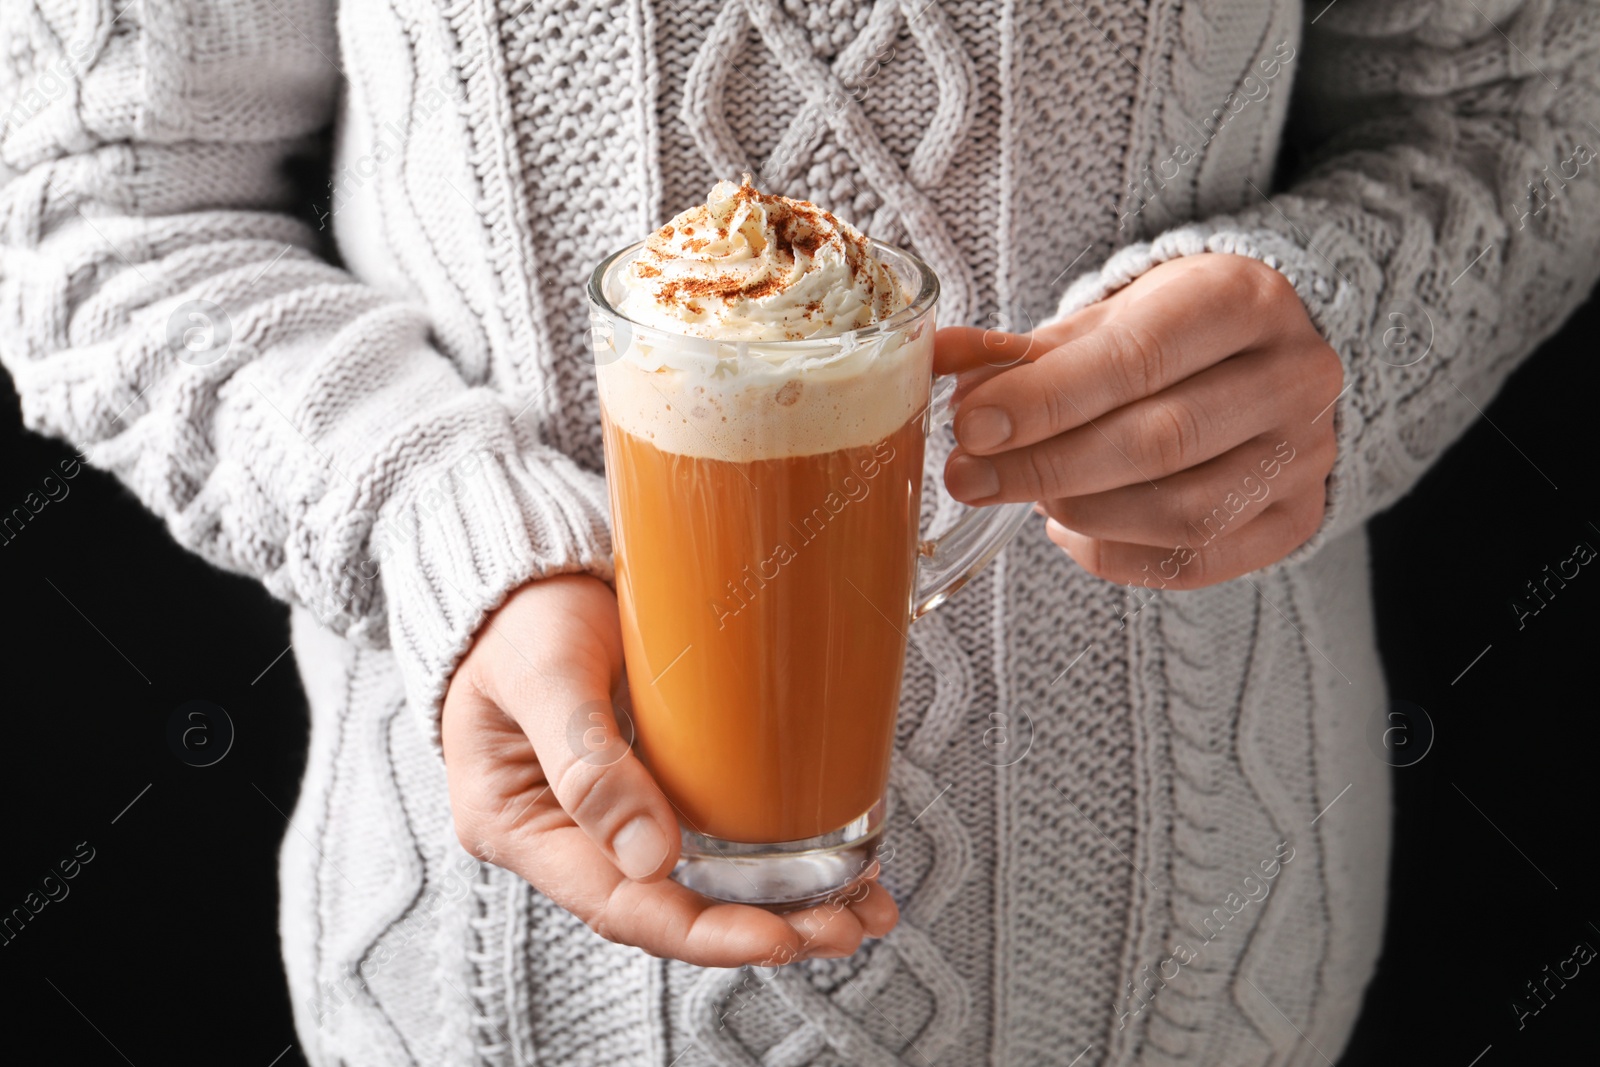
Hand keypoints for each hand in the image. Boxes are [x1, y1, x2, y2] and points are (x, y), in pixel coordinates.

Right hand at [441, 574, 898, 965]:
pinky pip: (718, 842)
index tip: (779, 937)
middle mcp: (568, 840)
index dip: (703, 933)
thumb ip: (585, 760)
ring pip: (703, 885)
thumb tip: (652, 859)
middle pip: (671, 910)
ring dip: (785, 904)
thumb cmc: (521, 616)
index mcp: (519, 828)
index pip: (619, 907)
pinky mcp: (657, 788)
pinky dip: (778, 860)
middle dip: (763, 929)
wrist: (526, 573)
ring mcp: (615, 817)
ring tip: (866, 909)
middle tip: (846, 926)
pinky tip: (838, 865)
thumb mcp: (543, 671)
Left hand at [936, 253, 1341, 588]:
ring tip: (1027, 495)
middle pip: (1160, 441)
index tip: (971, 425)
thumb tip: (941, 367)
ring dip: (1080, 511)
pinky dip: (1114, 552)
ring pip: (1183, 512)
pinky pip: (1196, 562)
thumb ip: (1023, 352)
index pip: (1139, 358)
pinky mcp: (1298, 520)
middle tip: (969, 477)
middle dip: (1046, 466)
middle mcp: (1296, 376)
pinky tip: (1070, 527)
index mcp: (1247, 299)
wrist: (1253, 358)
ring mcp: (1307, 455)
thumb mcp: (1100, 320)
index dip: (1047, 400)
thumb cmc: (1165, 335)